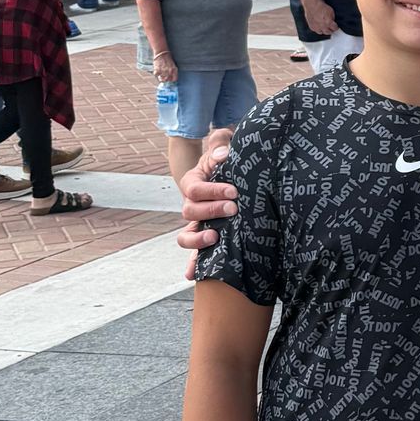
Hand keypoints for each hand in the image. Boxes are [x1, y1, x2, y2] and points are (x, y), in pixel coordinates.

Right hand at [153, 55, 178, 84]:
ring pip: (162, 79)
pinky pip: (156, 75)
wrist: (162, 52)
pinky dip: (156, 74)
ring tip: (160, 73)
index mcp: (174, 69)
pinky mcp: (157, 69)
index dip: (171, 80)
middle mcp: (169, 71)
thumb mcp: (173, 64)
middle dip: (165, 79)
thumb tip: (170, 78)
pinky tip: (157, 70)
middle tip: (164, 76)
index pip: (174, 79)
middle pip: (167, 80)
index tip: (169, 79)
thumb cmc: (167, 58)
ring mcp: (163, 70)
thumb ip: (173, 71)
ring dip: (161, 77)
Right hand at [175, 137, 236, 259]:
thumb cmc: (226, 164)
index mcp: (193, 184)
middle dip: (211, 211)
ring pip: (185, 236)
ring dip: (197, 239)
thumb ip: (221, 145)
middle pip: (190, 212)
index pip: (195, 189)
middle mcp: (191, 205)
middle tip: (233, 208)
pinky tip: (191, 275)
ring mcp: (197, 224)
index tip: (233, 191)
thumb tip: (223, 154)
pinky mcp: (205, 237)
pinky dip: (192, 264)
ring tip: (215, 237)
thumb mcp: (222, 151)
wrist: (228, 179)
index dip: (212, 191)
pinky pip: (194, 253)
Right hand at [301, 1, 336, 38]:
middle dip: (331, 30)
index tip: (336, 27)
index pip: (335, 28)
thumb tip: (333, 22)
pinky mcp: (311, 27)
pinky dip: (318, 29)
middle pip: (329, 32)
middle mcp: (323, 26)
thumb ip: (333, 18)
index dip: (336, 27)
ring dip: (324, 30)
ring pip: (322, 32)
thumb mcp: (331, 11)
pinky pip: (316, 31)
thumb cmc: (321, 7)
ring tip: (325, 27)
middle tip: (331, 28)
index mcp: (329, 23)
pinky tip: (319, 26)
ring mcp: (316, 27)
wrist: (312, 5)